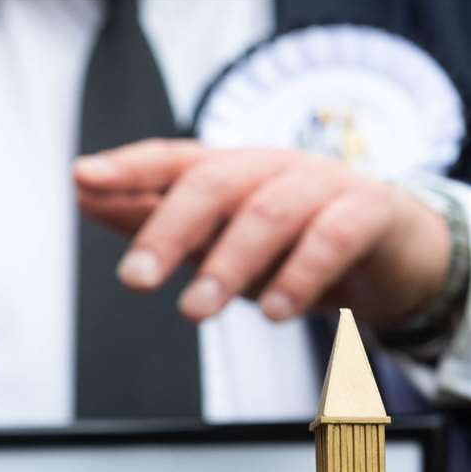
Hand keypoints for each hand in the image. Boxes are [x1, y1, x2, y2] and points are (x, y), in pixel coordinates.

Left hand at [75, 140, 449, 325]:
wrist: (391, 252)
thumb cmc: (289, 241)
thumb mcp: (214, 235)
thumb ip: (152, 217)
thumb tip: (84, 196)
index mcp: (229, 170)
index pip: (172, 160)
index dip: (127, 167)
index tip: (82, 178)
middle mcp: (270, 167)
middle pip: (214, 182)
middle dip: (168, 229)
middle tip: (135, 278)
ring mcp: (322, 184)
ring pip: (269, 212)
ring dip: (227, 265)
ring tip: (195, 312)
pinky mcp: (370, 212)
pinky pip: (333, 237)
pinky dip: (300, 275)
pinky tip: (274, 312)